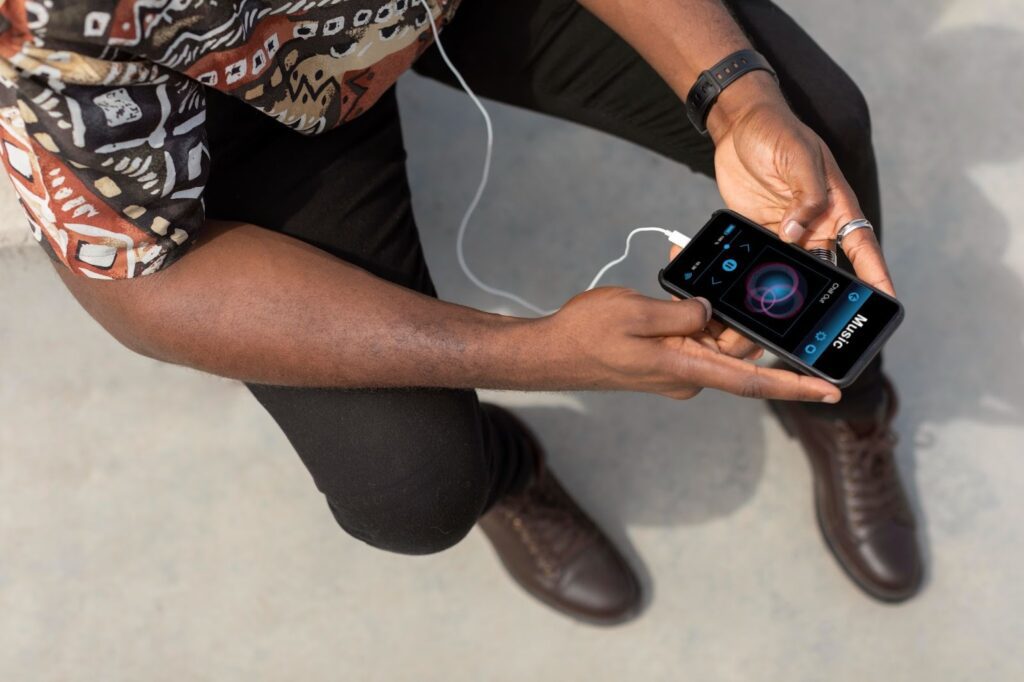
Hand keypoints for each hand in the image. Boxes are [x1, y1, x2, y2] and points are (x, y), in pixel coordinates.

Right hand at [544, 287, 839, 402]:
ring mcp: (675, 368)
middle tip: (752, 280)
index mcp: (685, 367)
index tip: (831, 392)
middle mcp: (687, 374)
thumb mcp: (634, 313)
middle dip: (745, 315)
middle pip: (736, 348)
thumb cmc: (585, 335)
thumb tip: (711, 310)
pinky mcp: (664, 359)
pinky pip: (692, 335)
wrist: (551, 353)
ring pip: (713, 337)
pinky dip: (694, 312)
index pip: (752, 380)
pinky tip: (680, 290)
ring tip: (693, 279)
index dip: (795, 386)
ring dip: (714, 309)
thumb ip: (681, 312)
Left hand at [705, 74, 895, 297]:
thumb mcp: (798, 158)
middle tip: (827, 329)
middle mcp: (817, 225)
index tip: (887, 302)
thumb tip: (796, 234)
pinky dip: (761, 276)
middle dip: (829, 299)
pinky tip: (754, 294)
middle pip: (829, 271)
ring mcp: (789, 231)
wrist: (739, 123)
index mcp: (837, 207)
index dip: (875, 277)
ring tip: (784, 319)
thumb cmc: (778, 131)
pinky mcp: (762, 231)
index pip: (863, 250)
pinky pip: (765, 260)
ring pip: (795, 272)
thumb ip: (804, 197)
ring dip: (789, 292)